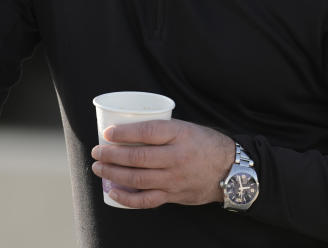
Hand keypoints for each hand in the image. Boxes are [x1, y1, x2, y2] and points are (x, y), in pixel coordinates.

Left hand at [90, 118, 234, 208]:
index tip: (107, 133)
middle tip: (97, 151)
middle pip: (138, 157)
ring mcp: (174, 179)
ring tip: (99, 168)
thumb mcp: (186, 128)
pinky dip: (127, 198)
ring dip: (113, 174)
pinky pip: (146, 200)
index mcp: (180, 135)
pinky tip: (112, 191)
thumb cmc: (203, 143)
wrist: (230, 169)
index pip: (148, 132)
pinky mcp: (173, 195)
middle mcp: (177, 157)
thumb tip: (127, 130)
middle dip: (112, 155)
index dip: (124, 132)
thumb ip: (161, 130)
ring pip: (138, 179)